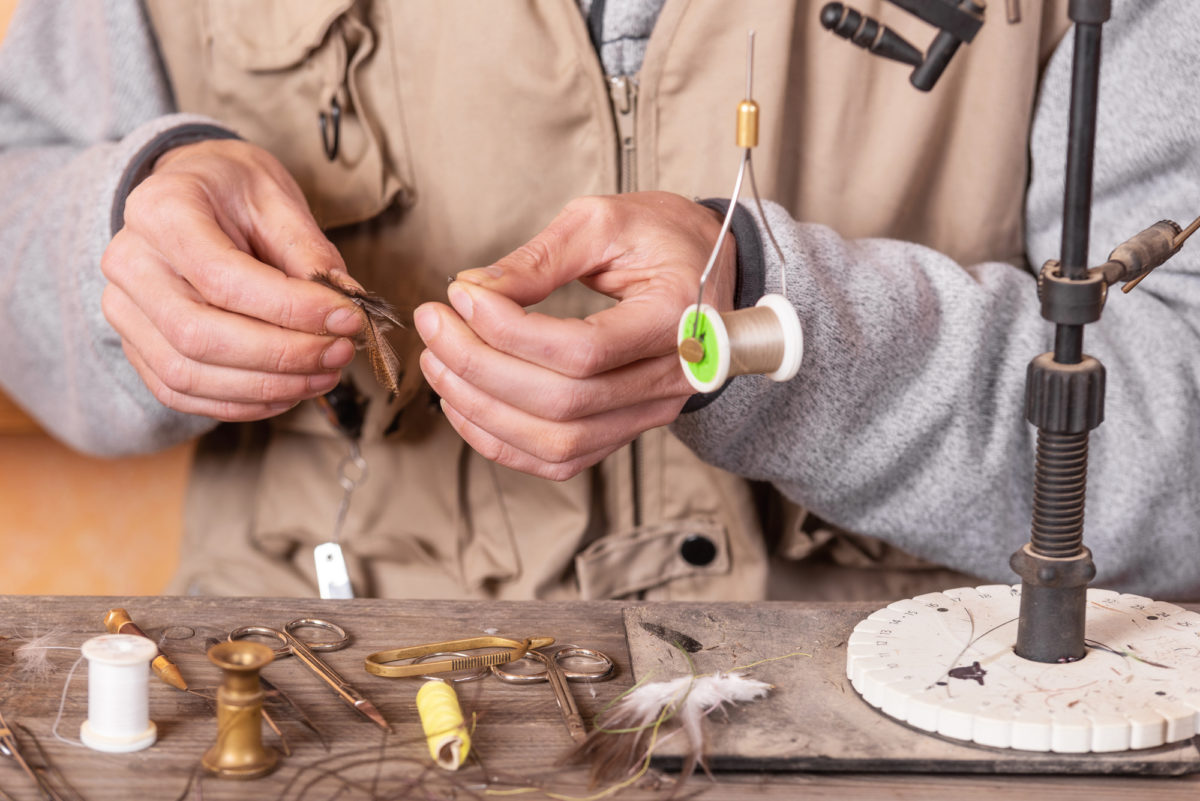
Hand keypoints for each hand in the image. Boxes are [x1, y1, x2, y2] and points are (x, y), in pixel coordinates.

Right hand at [101, 138, 364, 420]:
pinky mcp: (137, 348)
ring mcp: (125, 311)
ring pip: (189, 375)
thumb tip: (347, 304)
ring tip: (325, 374)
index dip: (292, 309)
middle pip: (200, 336)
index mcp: (160, 211)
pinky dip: (243, 403)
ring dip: (268, 387)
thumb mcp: (276, 196)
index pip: (223, 278)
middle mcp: (129, 264)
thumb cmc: (232, 190)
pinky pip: (182, 394)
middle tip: (341, 352)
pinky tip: (290, 390)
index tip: (348, 318)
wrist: (188, 193)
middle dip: (283, 356)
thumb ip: (309, 250)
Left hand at [414, 191, 735, 480]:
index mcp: (679, 318)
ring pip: (559, 442)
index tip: (462, 294)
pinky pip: (562, 459)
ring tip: (439, 361)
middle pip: (564, 403)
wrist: (707, 266)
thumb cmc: (663, 236)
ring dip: (483, 410)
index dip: (509, 330)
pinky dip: (503, 441)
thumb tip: (473, 290)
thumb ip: (539, 259)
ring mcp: (650, 412)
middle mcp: (672, 379)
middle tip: (434, 325)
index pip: (584, 351)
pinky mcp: (626, 428)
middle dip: (480, 366)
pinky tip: (464, 402)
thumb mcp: (603, 221)